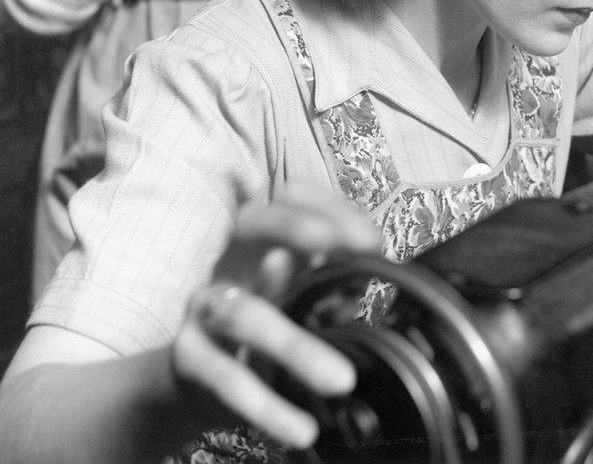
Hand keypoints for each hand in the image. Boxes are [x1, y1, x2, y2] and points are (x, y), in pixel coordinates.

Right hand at [170, 181, 379, 448]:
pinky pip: (226, 377)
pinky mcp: (188, 355)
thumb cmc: (267, 322)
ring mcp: (204, 304)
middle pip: (256, 222)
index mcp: (262, 237)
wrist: (196, 379)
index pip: (290, 195)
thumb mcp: (299, 293)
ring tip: (342, 380)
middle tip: (358, 250)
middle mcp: (229, 258)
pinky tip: (302, 429)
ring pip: (245, 315)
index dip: (332, 208)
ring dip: (297, 346)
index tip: (373, 240)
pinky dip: (266, 406)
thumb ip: (328, 281)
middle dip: (304, 229)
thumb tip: (358, 284)